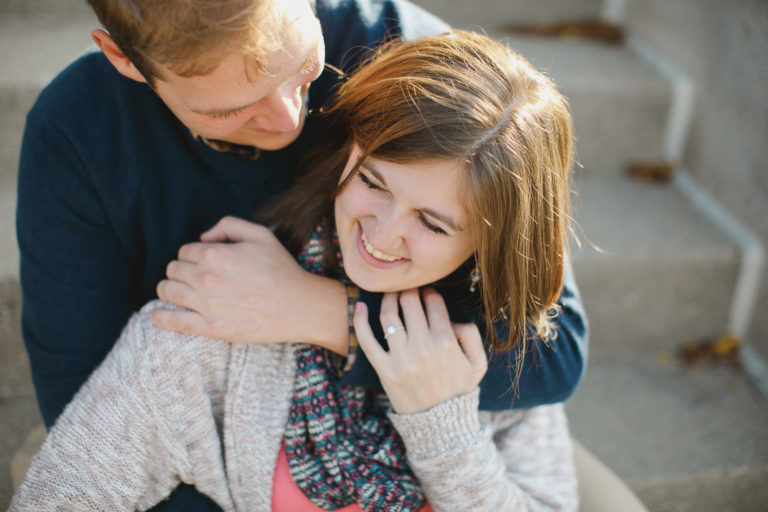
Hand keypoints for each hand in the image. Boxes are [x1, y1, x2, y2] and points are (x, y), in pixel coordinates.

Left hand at [151, 216, 347, 349]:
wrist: (300, 306)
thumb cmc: (282, 269)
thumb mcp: (261, 234)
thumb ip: (228, 225)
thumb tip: (203, 236)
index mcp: (216, 254)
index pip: (185, 250)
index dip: (193, 254)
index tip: (203, 262)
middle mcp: (206, 278)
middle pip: (173, 270)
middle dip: (180, 270)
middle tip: (193, 277)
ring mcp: (207, 305)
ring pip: (168, 291)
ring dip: (169, 289)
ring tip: (176, 291)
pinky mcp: (211, 328)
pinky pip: (173, 322)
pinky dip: (160, 317)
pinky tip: (155, 314)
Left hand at [354, 288, 487, 413]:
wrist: (440, 425)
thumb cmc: (459, 391)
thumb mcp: (478, 364)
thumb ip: (472, 335)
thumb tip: (451, 320)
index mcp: (446, 342)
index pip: (433, 303)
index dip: (429, 292)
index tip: (427, 292)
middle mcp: (423, 347)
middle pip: (410, 303)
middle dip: (409, 290)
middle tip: (408, 289)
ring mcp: (401, 359)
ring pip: (389, 315)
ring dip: (388, 298)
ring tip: (390, 294)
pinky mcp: (384, 370)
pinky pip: (367, 340)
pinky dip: (360, 321)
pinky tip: (360, 306)